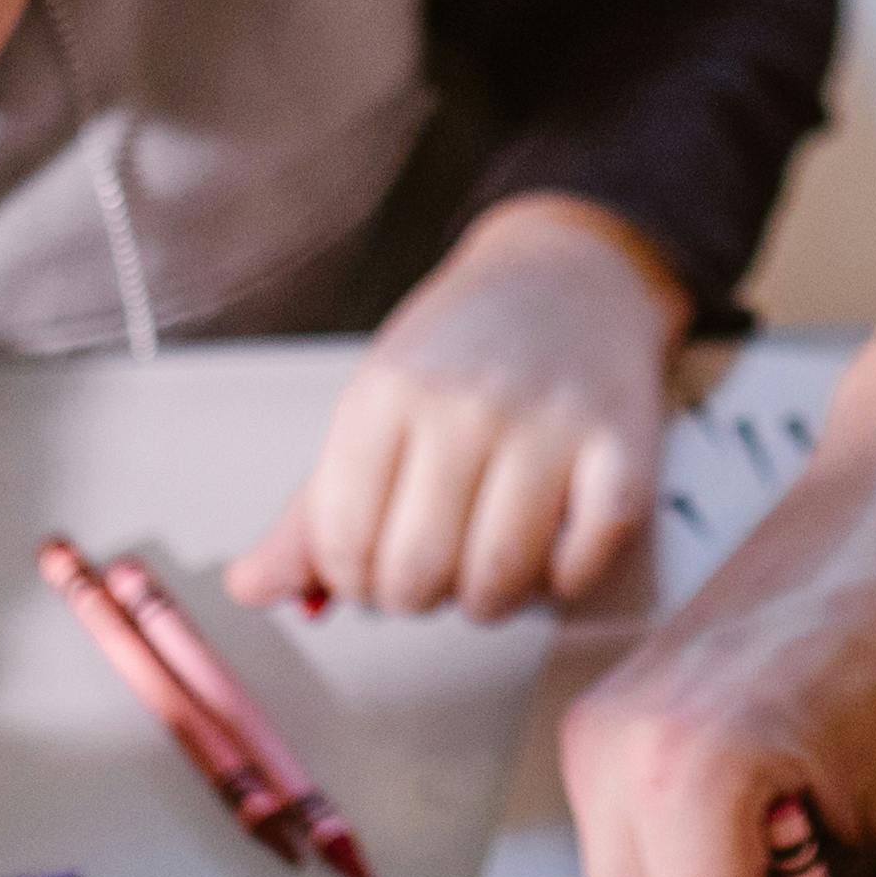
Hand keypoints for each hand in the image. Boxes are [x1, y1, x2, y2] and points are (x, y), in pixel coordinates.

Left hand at [230, 194, 683, 620]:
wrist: (575, 276)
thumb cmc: (464, 351)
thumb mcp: (376, 404)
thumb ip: (314, 508)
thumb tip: (251, 588)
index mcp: (389, 390)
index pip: (342, 541)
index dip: (350, 578)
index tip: (370, 563)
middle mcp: (468, 405)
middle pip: (416, 575)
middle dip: (414, 597)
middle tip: (428, 566)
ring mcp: (551, 428)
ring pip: (496, 585)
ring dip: (483, 600)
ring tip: (483, 563)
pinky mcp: (624, 452)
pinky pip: (578, 570)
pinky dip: (557, 584)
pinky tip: (546, 550)